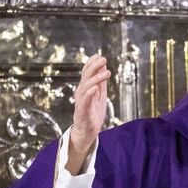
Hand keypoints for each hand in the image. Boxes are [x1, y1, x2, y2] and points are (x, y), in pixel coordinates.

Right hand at [67, 54, 110, 174]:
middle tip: (103, 59)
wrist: (87, 132)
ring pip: (85, 87)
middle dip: (93, 67)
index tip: (99, 55)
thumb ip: (101, 81)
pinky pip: (84, 101)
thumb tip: (104, 66)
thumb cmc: (93, 113)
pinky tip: (96, 88)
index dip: (91, 63)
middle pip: (85, 77)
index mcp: (85, 88)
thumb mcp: (100, 94)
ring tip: (106, 73)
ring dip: (96, 78)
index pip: (86, 72)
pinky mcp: (82, 112)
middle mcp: (81, 93)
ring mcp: (81, 102)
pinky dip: (89, 94)